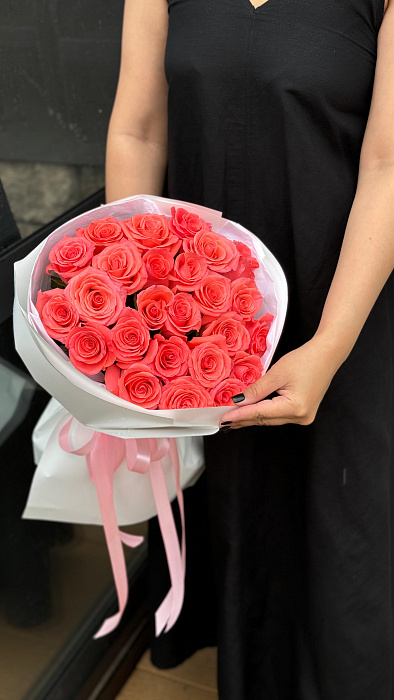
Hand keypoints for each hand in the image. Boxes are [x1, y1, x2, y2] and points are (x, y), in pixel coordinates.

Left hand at [219, 335, 342, 428]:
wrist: (327, 354)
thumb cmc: (305, 359)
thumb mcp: (276, 373)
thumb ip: (256, 390)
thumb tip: (238, 401)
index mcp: (295, 407)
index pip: (260, 413)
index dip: (239, 416)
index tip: (223, 419)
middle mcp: (300, 417)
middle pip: (265, 419)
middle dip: (243, 419)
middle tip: (223, 421)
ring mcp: (303, 417)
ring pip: (271, 419)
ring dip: (252, 417)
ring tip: (233, 417)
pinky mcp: (304, 413)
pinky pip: (278, 416)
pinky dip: (264, 413)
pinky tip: (251, 412)